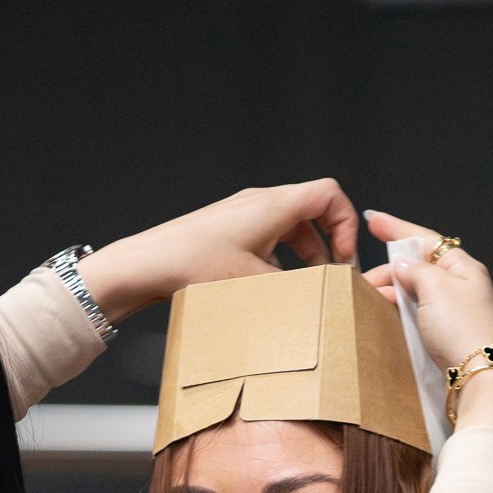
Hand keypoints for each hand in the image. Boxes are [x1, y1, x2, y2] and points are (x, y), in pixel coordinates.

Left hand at [78, 180, 359, 322]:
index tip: (343, 258)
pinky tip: (271, 289)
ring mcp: (243, 215)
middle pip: (312, 214)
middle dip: (329, 247)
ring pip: (290, 230)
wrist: (146, 264)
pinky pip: (268, 239)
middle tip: (332, 279)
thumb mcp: (254, 282)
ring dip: (304, 258)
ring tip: (305, 289)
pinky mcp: (229, 231)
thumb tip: (323, 298)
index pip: (329, 194)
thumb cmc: (193, 265)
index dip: (346, 225)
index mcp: (273, 205)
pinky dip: (280, 261)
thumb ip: (295, 289)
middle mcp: (260, 203)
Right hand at [362, 210, 492, 437]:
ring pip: (414, 292)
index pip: (426, 240)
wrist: (478, 378)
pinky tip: (385, 315)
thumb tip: (402, 265)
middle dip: (388, 271)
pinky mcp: (446, 335)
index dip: (397, 229)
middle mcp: (460, 286)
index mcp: (463, 267)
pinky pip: (416, 314)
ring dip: (391, 292)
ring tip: (369, 300)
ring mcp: (453, 312)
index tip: (373, 221)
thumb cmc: (463, 331)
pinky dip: (398, 310)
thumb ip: (415, 270)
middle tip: (363, 282)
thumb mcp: (436, 288)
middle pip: (417, 267)